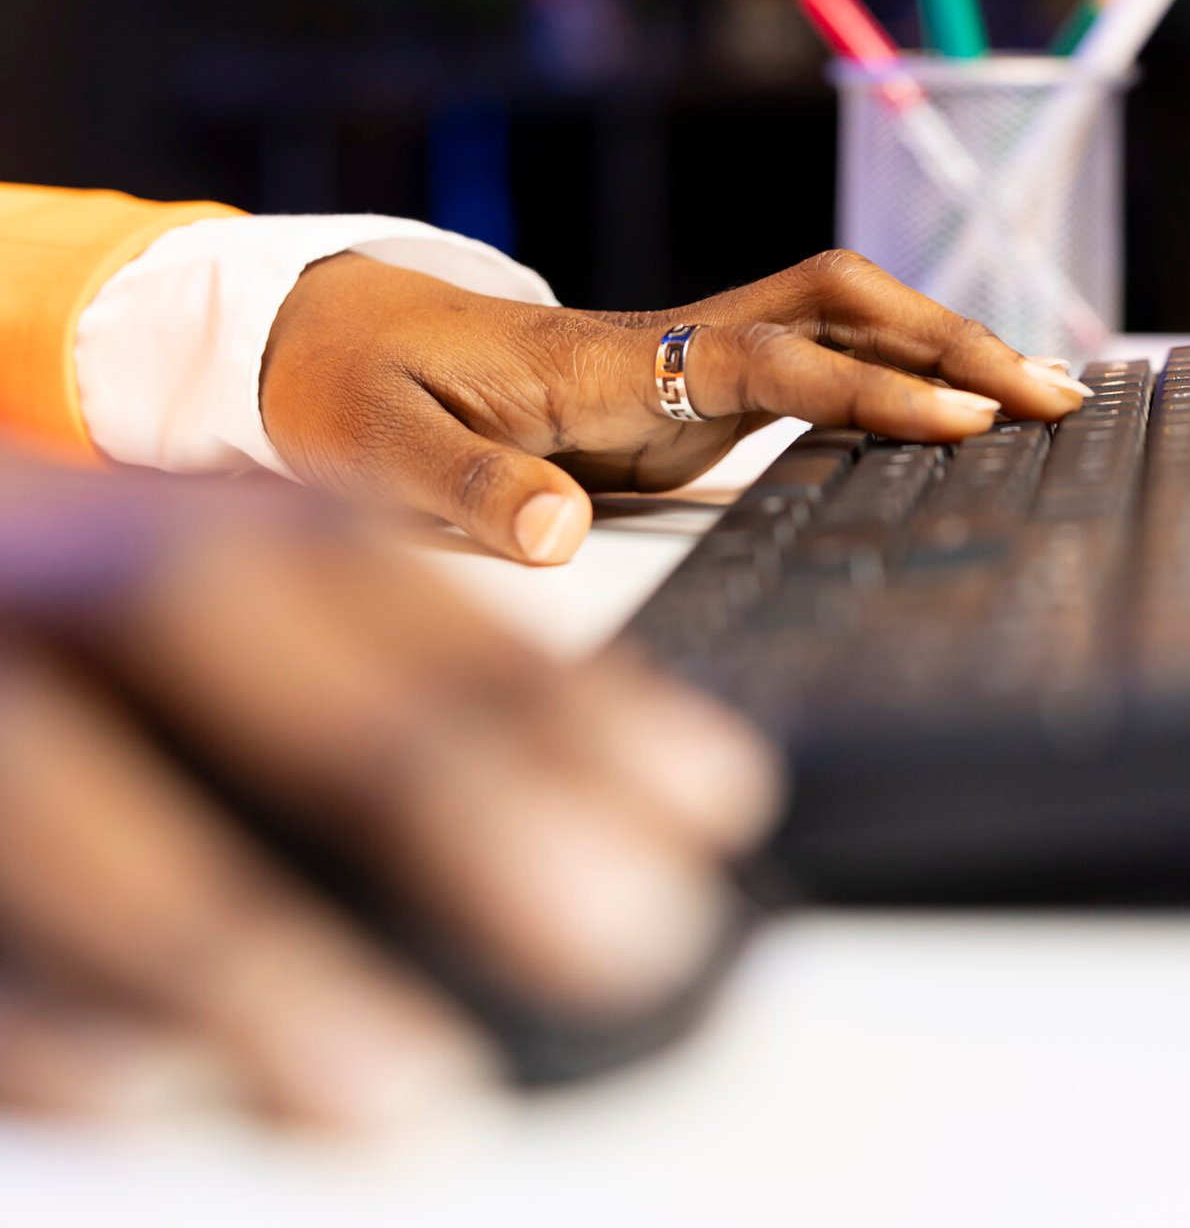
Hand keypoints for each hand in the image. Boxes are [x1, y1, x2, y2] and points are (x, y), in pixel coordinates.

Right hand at [0, 460, 778, 1126]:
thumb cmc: (69, 641)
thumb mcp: (196, 608)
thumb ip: (357, 677)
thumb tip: (620, 808)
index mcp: (155, 513)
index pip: (360, 565)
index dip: (531, 673)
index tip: (708, 796)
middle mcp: (47, 572)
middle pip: (214, 614)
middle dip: (425, 768)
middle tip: (626, 927)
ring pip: (52, 792)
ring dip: (230, 940)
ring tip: (402, 1084)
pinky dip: (49, 1027)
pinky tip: (166, 1091)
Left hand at [262, 247, 1087, 564]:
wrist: (321, 331)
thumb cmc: (348, 380)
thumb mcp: (373, 441)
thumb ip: (461, 482)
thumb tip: (555, 533)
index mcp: (604, 359)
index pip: (770, 359)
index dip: (868, 385)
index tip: (960, 419)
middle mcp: (663, 345)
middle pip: (836, 304)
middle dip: (950, 337)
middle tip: (1057, 392)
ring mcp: (678, 362)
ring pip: (836, 321)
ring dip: (937, 345)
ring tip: (1044, 395)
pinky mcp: (681, 390)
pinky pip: (809, 366)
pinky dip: (891, 376)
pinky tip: (949, 418)